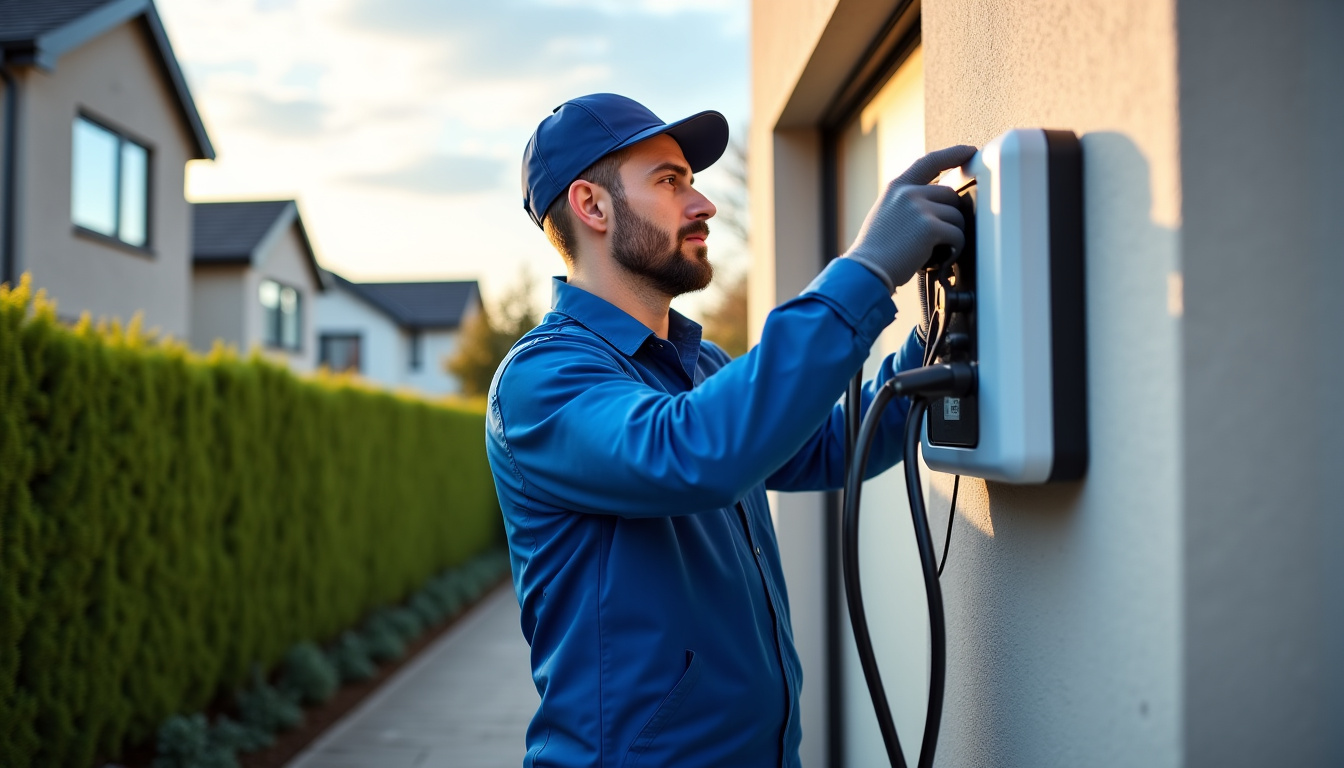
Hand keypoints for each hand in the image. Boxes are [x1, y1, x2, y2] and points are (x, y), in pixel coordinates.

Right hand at [843, 145, 976, 291]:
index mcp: (897, 187)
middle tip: (943, 235)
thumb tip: (936, 206)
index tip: (969, 150)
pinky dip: (955, 249)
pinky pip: (957, 234)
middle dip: (952, 215)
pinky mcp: (930, 227)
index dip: (952, 154)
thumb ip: (908, 203)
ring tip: (936, 250)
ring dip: (953, 235)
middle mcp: (908, 193)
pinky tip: (942, 257)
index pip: (930, 162)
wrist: (866, 270)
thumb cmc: (876, 251)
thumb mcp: (886, 214)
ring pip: (956, 216)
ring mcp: (919, 208)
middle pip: (950, 195)